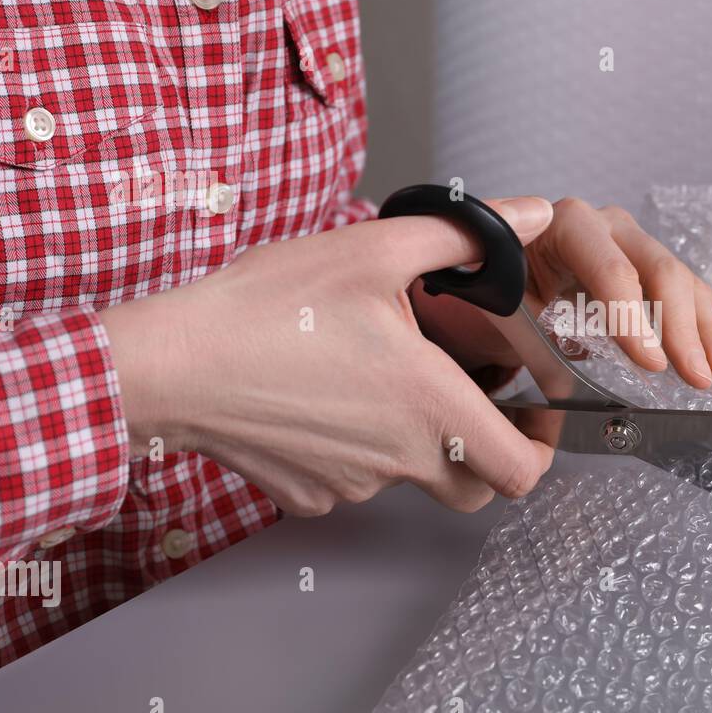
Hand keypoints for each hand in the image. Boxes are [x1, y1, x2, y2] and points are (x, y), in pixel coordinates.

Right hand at [99, 198, 560, 515]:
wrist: (170, 364)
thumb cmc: (267, 309)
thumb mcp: (372, 250)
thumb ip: (463, 237)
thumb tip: (528, 217)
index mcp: (429, 407)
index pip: (521, 473)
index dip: (541, 450)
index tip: (534, 417)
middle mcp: (399, 460)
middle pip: (474, 486)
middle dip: (485, 451)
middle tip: (472, 400)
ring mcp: (352, 486)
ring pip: (410, 478)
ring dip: (415, 440)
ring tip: (379, 376)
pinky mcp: (309, 495)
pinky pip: (354, 482)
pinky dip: (357, 448)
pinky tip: (327, 397)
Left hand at [412, 197, 711, 387]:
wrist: (489, 272)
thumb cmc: (491, 286)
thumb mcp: (498, 300)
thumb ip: (525, 321)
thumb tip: (560, 359)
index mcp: (567, 225)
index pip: (612, 270)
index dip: (635, 319)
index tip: (651, 364)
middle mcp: (608, 227)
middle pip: (661, 273)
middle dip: (683, 331)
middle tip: (695, 377)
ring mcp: (634, 245)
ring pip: (683, 284)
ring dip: (708, 330)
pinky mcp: (647, 268)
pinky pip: (690, 289)